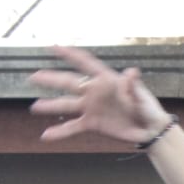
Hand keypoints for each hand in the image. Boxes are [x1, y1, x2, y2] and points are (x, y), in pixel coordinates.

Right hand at [29, 45, 169, 147]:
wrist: (149, 130)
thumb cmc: (147, 108)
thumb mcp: (141, 96)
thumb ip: (133, 85)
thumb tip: (132, 72)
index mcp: (106, 80)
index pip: (86, 64)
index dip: (70, 54)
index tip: (54, 47)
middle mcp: (95, 92)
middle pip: (70, 83)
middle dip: (52, 80)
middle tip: (34, 76)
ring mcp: (91, 108)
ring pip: (67, 105)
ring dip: (51, 106)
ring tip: (35, 107)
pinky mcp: (92, 124)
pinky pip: (73, 127)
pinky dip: (60, 132)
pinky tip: (46, 136)